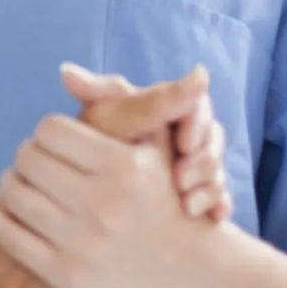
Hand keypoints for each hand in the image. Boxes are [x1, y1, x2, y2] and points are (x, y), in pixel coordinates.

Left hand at [0, 72, 219, 287]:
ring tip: (28, 184)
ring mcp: (82, 243)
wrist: (184, 267)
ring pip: (12, 192)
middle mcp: (103, 206)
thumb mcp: (158, 142)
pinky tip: (12, 209)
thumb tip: (66, 71)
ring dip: (13, 182)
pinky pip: (4, 231)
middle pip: (27, 158)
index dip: (50, 132)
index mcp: (125, 168)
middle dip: (30, 155)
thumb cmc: (162, 193)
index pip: (50, 129)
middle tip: (41, 163)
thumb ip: (123, 100)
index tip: (60, 142)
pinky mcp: (64, 274)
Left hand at [66, 65, 232, 223]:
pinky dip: (219, 203)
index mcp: (166, 104)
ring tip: (190, 204)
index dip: (193, 119)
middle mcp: (187, 127)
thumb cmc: (99, 141)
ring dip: (211, 184)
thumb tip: (65, 71)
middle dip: (205, 159)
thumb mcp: (105, 120)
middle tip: (184, 180)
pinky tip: (213, 216)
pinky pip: (222, 195)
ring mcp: (198, 160)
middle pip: (214, 137)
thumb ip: (97, 95)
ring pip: (218, 167)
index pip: (197, 102)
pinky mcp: (203, 189)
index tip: (181, 143)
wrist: (100, 192)